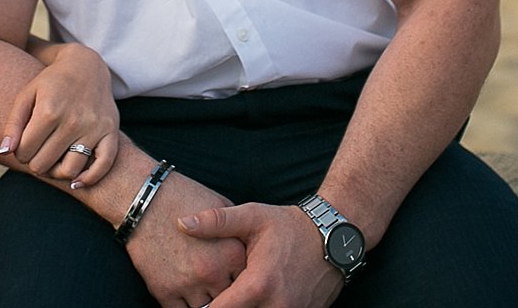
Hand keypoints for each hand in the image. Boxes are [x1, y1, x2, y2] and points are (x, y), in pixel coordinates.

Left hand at [3, 41, 119, 188]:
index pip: (25, 151)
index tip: (23, 145)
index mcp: (49, 110)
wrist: (86, 66)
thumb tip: (4, 152)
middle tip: (37, 153)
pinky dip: (89, 178)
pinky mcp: (111, 131)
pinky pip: (103, 165)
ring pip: (70, 170)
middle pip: (44, 164)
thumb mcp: (27, 95)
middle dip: (35, 162)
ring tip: (52, 162)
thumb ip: (13, 124)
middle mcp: (73, 120)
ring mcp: (94, 127)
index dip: (19, 153)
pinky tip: (76, 181)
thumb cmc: (51, 83)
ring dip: (56, 172)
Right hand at [124, 169, 243, 307]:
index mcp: (232, 252)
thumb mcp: (220, 207)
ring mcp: (188, 284)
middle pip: (228, 297)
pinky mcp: (164, 291)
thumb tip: (246, 249)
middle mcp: (213, 272)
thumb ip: (236, 232)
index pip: (247, 280)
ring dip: (204, 300)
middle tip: (215, 282)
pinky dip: (183, 306)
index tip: (233, 275)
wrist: (143, 200)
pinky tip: (183, 294)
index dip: (240, 278)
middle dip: (223, 290)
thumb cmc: (182, 198)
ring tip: (199, 287)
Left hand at [178, 203, 342, 307]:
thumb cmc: (290, 226)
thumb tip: (182, 224)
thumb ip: (216, 222)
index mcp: (258, 284)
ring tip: (234, 300)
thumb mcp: (253, 217)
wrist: (335, 237)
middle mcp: (276, 306)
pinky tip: (254, 301)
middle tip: (216, 297)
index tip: (196, 301)